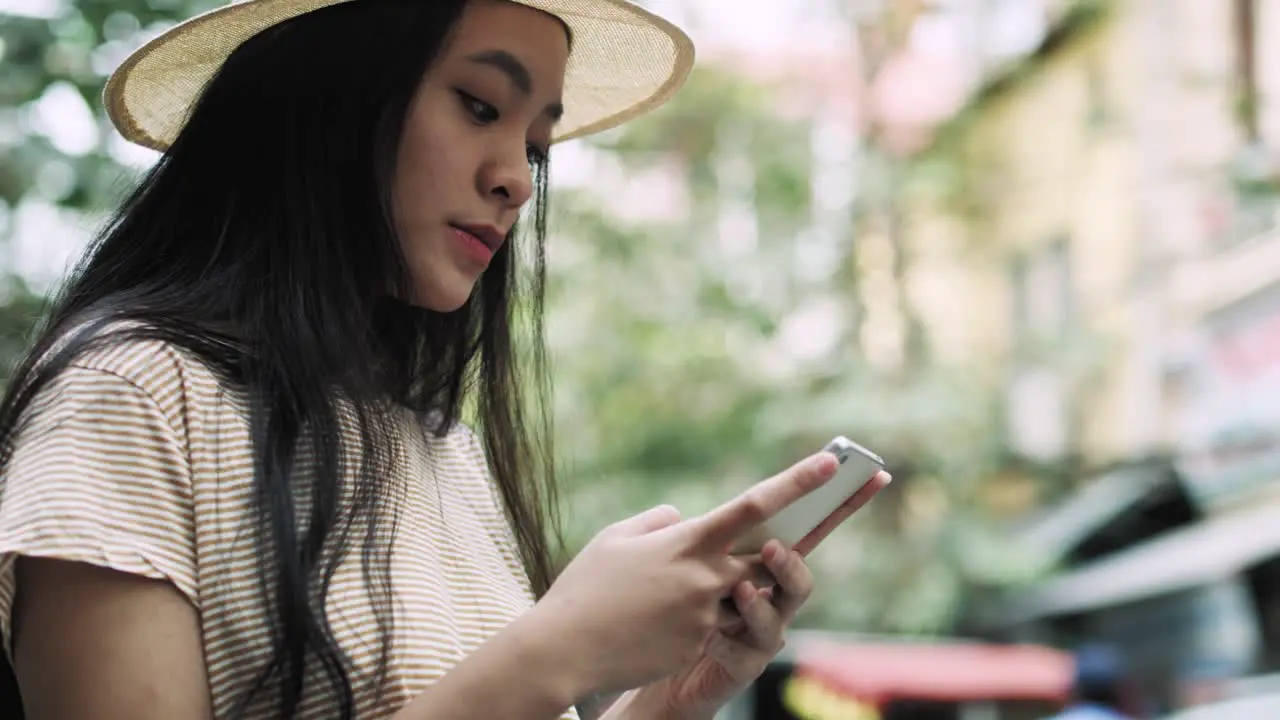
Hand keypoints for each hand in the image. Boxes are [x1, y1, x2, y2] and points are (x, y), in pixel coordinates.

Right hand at [529, 452, 841, 700]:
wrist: (563, 649)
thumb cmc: (586, 587)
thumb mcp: (616, 538)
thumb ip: (658, 523)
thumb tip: (682, 518)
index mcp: (688, 541)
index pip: (754, 504)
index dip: (797, 482)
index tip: (831, 462)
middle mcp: (707, 576)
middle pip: (769, 554)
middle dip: (791, 541)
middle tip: (827, 516)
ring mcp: (706, 614)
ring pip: (747, 594)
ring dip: (735, 586)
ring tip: (683, 586)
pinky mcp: (699, 644)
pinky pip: (720, 624)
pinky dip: (703, 616)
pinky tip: (655, 621)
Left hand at [639, 470, 891, 719]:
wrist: (658, 665)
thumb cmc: (674, 607)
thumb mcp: (676, 565)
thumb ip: (681, 539)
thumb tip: (674, 515)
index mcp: (760, 563)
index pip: (802, 529)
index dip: (833, 501)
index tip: (848, 466)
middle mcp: (770, 598)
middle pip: (797, 579)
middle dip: (790, 564)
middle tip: (771, 548)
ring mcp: (759, 635)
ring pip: (776, 620)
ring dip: (760, 605)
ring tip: (740, 590)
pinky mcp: (741, 667)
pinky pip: (743, 656)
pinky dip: (727, 643)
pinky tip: (709, 638)